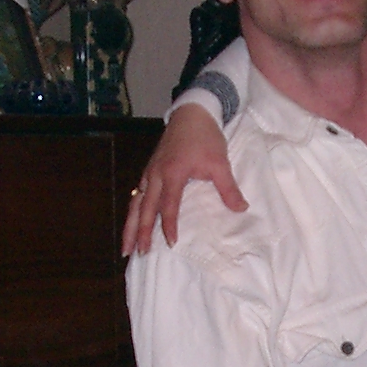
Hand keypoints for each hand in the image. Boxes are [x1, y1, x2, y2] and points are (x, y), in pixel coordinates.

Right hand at [123, 106, 244, 253]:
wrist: (192, 113)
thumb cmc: (206, 137)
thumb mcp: (220, 162)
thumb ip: (228, 188)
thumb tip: (241, 209)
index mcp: (173, 173)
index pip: (168, 205)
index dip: (169, 225)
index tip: (171, 243)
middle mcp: (156, 175)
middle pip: (144, 208)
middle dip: (139, 232)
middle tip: (136, 253)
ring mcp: (150, 172)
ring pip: (136, 203)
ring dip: (130, 225)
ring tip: (126, 246)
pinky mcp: (149, 170)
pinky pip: (137, 195)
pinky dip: (133, 212)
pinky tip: (132, 223)